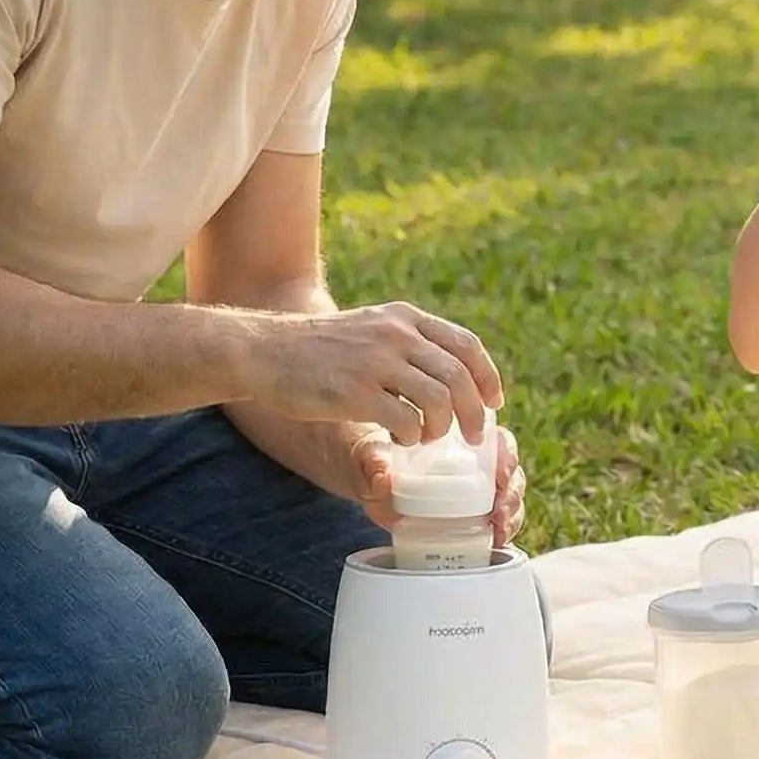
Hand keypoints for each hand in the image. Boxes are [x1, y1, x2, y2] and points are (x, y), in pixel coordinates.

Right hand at [240, 301, 502, 442]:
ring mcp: (375, 362)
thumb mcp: (371, 328)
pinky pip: (406, 420)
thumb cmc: (320, 349)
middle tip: (475, 436)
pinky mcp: (354, 392)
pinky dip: (412, 436)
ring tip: (427, 438)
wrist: (263, 350)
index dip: (487, 376)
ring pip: (439, 399)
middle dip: (475, 412)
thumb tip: (451, 376)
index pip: (466, 345)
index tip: (494, 402)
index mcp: (404, 318)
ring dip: (442, 427)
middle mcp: (396, 335)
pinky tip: (399, 440)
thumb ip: (408, 343)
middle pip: (459, 376)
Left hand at [350, 423, 526, 545]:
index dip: (507, 456)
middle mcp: (475, 463)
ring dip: (511, 514)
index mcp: (460, 439)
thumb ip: (373, 463)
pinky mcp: (469, 516)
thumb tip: (382, 476)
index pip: (497, 441)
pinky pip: (496, 522)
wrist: (367, 482)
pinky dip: (503, 531)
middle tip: (500, 511)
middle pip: (509, 473)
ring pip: (508, 498)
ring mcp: (475, 491)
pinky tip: (498, 541)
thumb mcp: (369, 455)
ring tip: (499, 529)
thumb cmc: (372, 458)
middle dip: (512, 492)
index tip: (502, 475)